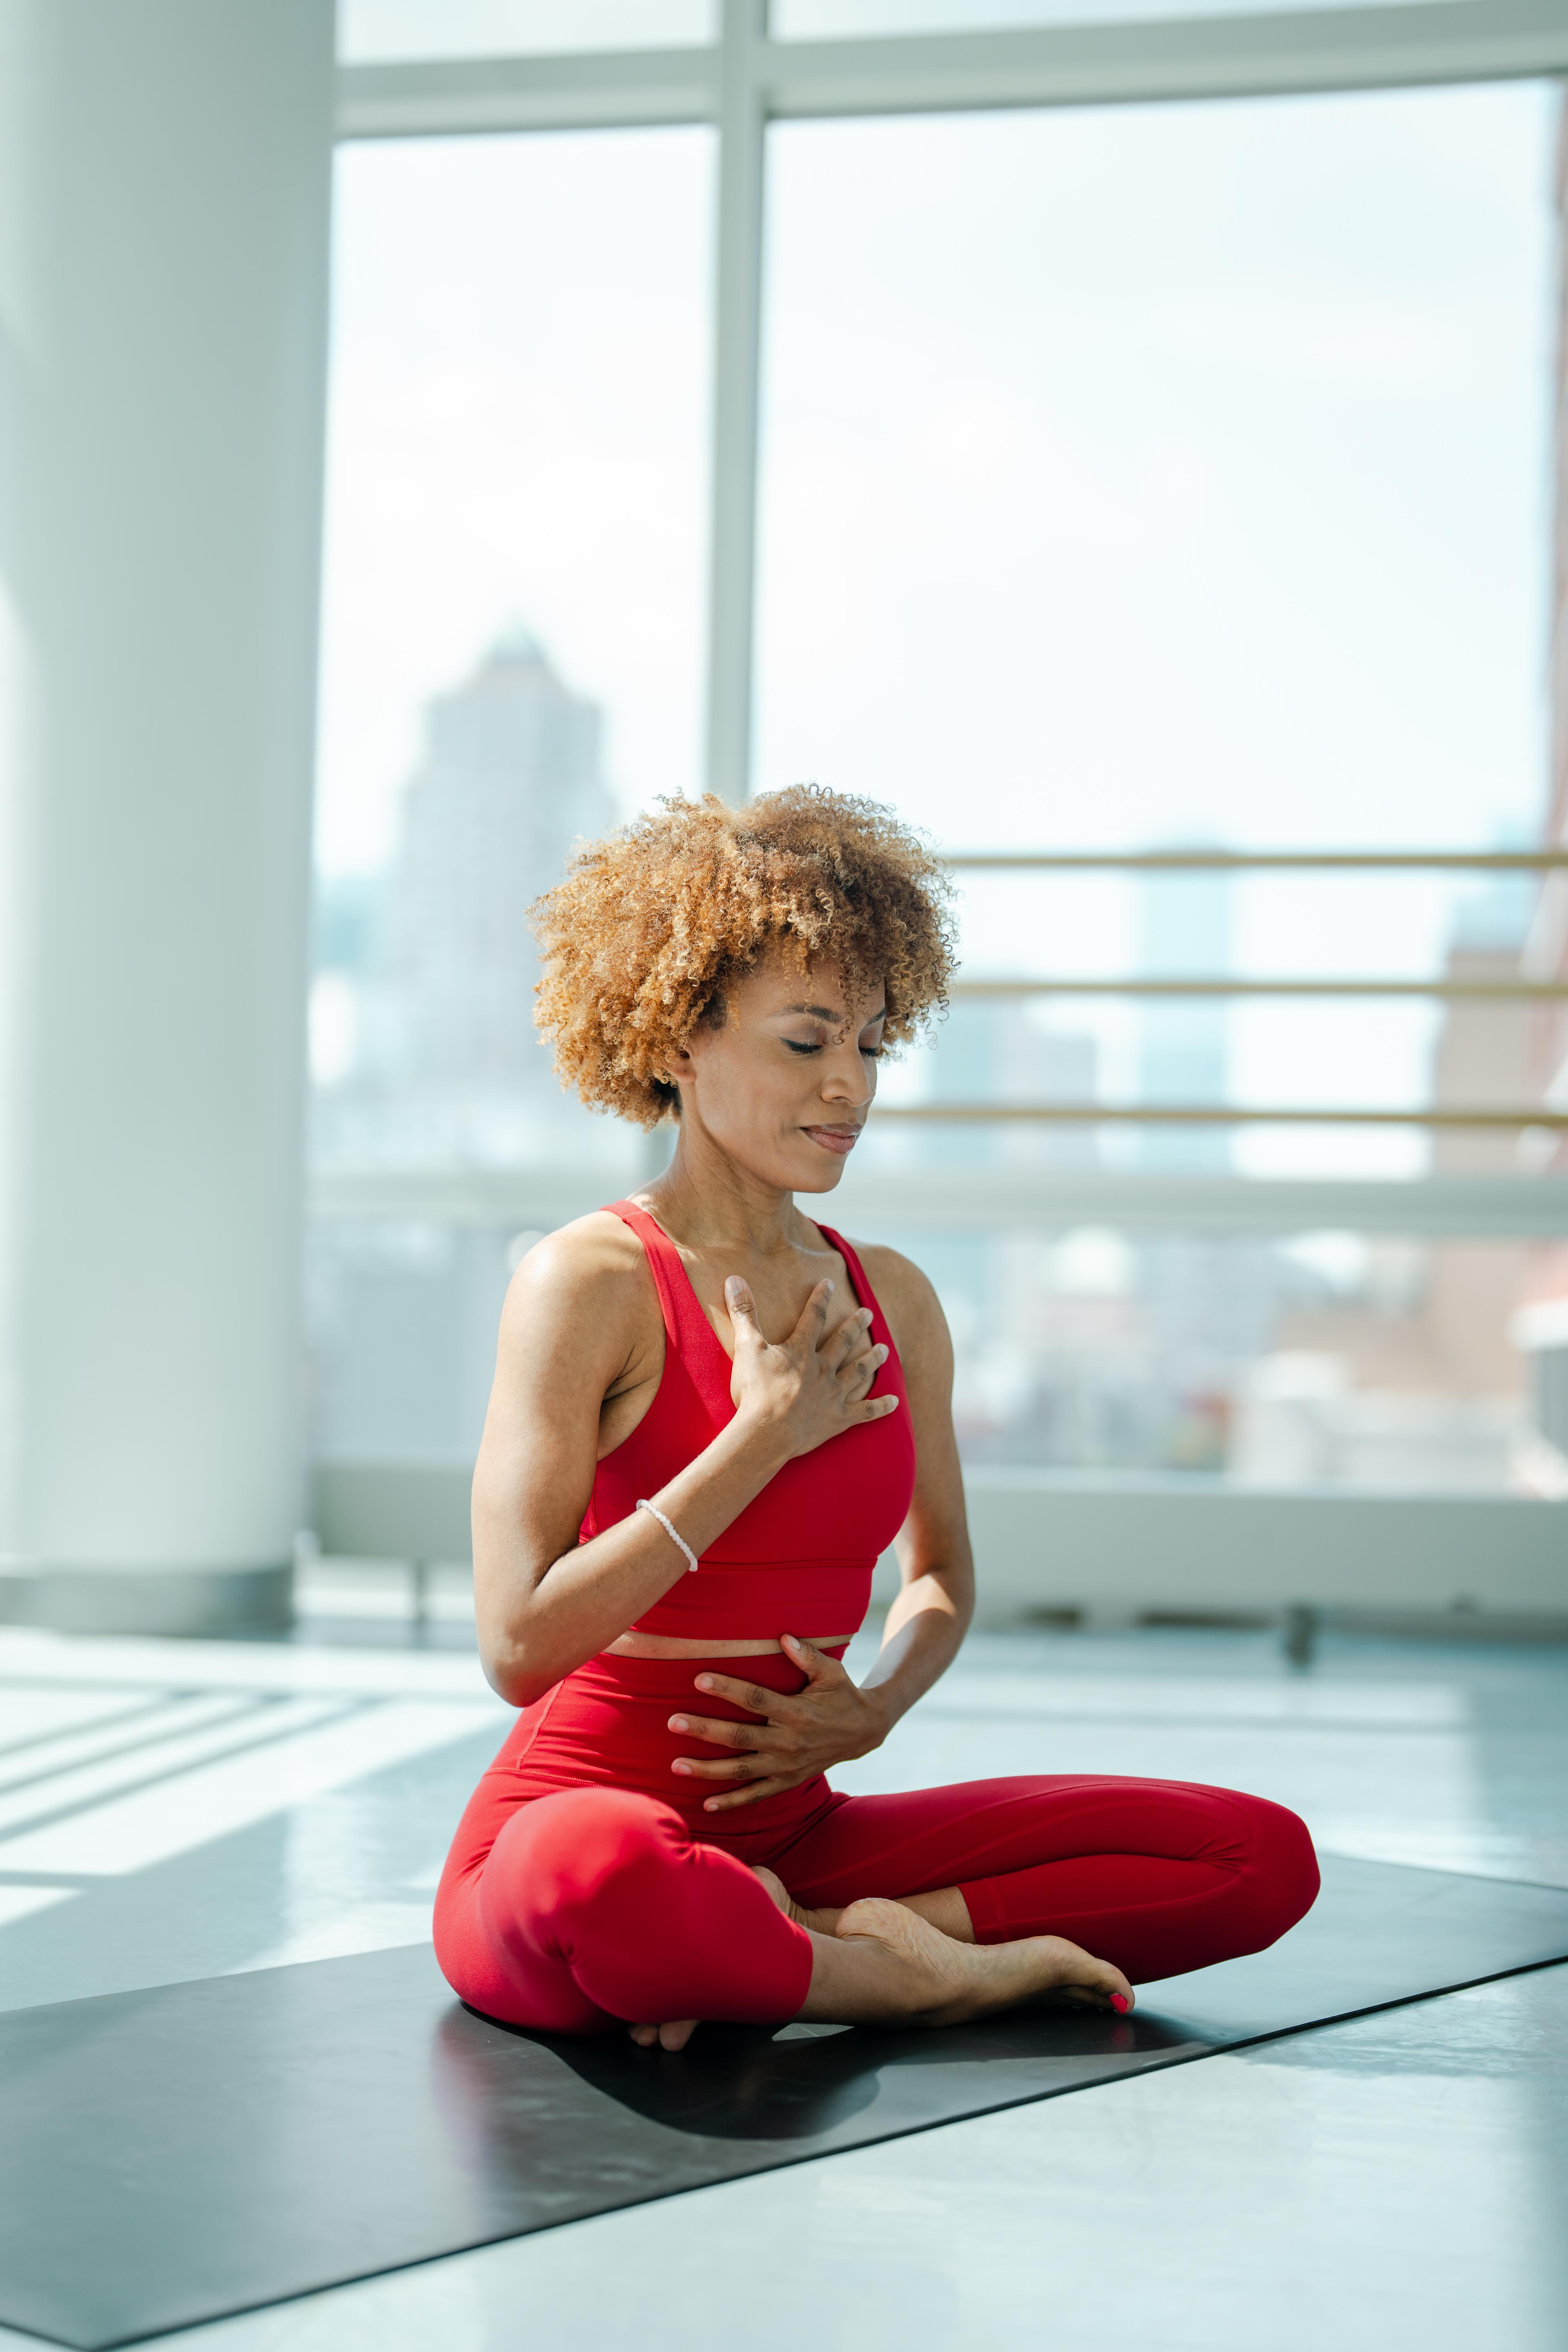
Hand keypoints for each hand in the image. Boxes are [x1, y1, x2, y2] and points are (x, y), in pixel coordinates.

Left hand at [668, 1634, 889, 1811]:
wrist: (864, 1732)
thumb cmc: (842, 1694)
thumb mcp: (831, 1672)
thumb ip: (808, 1655)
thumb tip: (783, 1636)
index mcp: (798, 1712)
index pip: (756, 1700)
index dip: (728, 1689)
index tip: (699, 1679)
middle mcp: (789, 1742)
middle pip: (740, 1737)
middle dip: (705, 1730)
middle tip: (674, 1722)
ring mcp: (786, 1767)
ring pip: (741, 1770)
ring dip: (707, 1769)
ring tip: (676, 1764)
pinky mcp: (787, 1781)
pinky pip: (756, 1795)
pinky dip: (732, 1802)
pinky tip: (707, 1804)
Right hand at [725, 1277, 897, 1461]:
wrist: (767, 1433)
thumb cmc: (755, 1391)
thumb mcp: (747, 1347)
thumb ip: (743, 1313)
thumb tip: (734, 1278)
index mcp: (802, 1351)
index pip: (814, 1317)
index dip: (820, 1299)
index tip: (829, 1284)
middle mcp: (823, 1369)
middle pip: (843, 1342)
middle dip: (855, 1326)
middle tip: (868, 1313)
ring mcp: (833, 1395)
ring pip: (858, 1372)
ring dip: (872, 1359)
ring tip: (885, 1349)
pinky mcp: (837, 1420)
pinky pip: (865, 1411)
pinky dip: (880, 1407)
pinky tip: (895, 1401)